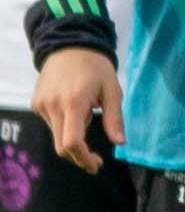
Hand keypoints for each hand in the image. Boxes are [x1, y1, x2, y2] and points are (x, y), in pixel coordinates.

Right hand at [31, 48, 117, 171]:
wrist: (69, 45)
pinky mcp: (36, 103)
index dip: (83, 159)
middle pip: (62, 145)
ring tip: (88, 114)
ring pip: (57, 135)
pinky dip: (65, 126)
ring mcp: (41, 104)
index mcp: (73, 103)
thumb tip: (120, 143)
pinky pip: (51, 124)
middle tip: (96, 160)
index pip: (72, 142)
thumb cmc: (96, 68)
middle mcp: (52, 106)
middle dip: (79, 156)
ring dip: (73, 137)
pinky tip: (75, 109)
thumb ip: (114, 119)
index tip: (95, 166)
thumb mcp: (113, 91)